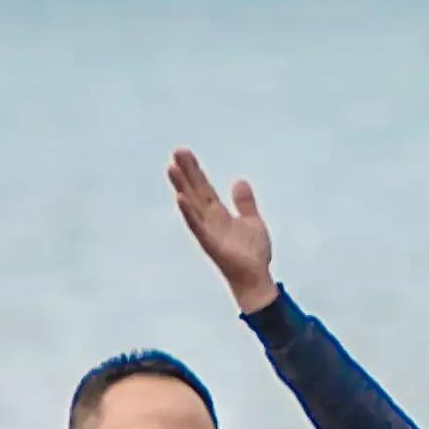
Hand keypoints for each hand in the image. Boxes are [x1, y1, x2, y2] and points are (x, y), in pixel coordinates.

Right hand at [165, 147, 280, 312]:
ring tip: (172, 169)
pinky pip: (197, 226)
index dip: (195, 170)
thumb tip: (239, 181)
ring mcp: (208, 231)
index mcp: (218, 213)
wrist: (256, 277)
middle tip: (176, 151)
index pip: (203, 187)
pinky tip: (180, 198)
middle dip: (186, 172)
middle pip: (195, 191)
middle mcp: (209, 220)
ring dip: (182, 187)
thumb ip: (244, 202)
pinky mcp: (211, 244)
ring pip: (192, 205)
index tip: (183, 152)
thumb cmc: (252, 254)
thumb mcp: (252, 221)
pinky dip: (188, 212)